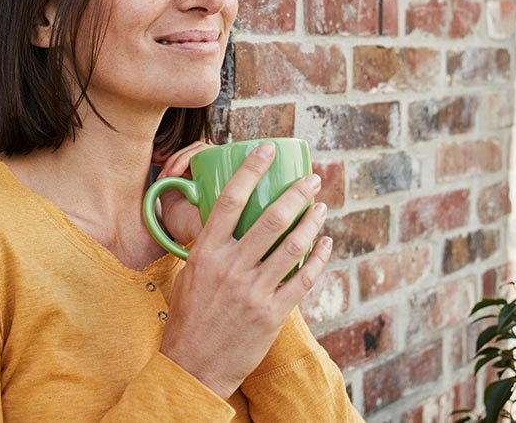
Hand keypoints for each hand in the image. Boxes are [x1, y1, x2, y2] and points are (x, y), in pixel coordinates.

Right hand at [158, 142, 332, 399]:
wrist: (194, 367)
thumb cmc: (189, 318)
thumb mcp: (190, 275)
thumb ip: (210, 247)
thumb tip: (228, 219)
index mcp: (206, 253)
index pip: (229, 200)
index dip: (251, 170)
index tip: (267, 149)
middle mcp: (230, 267)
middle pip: (270, 218)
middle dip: (297, 193)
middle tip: (312, 179)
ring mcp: (253, 291)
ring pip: (293, 245)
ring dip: (313, 221)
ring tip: (321, 207)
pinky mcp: (272, 313)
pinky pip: (303, 279)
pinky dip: (319, 258)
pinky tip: (325, 244)